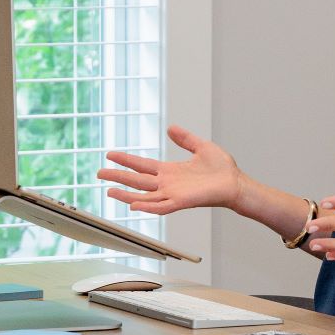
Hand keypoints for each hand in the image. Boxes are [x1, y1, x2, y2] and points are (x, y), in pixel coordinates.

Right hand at [99, 124, 240, 214]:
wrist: (235, 183)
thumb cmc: (222, 169)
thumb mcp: (201, 147)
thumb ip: (185, 139)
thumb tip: (170, 128)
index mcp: (170, 171)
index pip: (142, 165)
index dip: (126, 160)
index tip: (110, 155)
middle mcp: (167, 184)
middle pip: (137, 180)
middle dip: (118, 177)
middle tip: (99, 173)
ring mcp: (172, 194)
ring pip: (143, 196)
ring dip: (126, 194)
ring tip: (109, 190)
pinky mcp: (181, 202)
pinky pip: (160, 206)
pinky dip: (147, 206)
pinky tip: (134, 205)